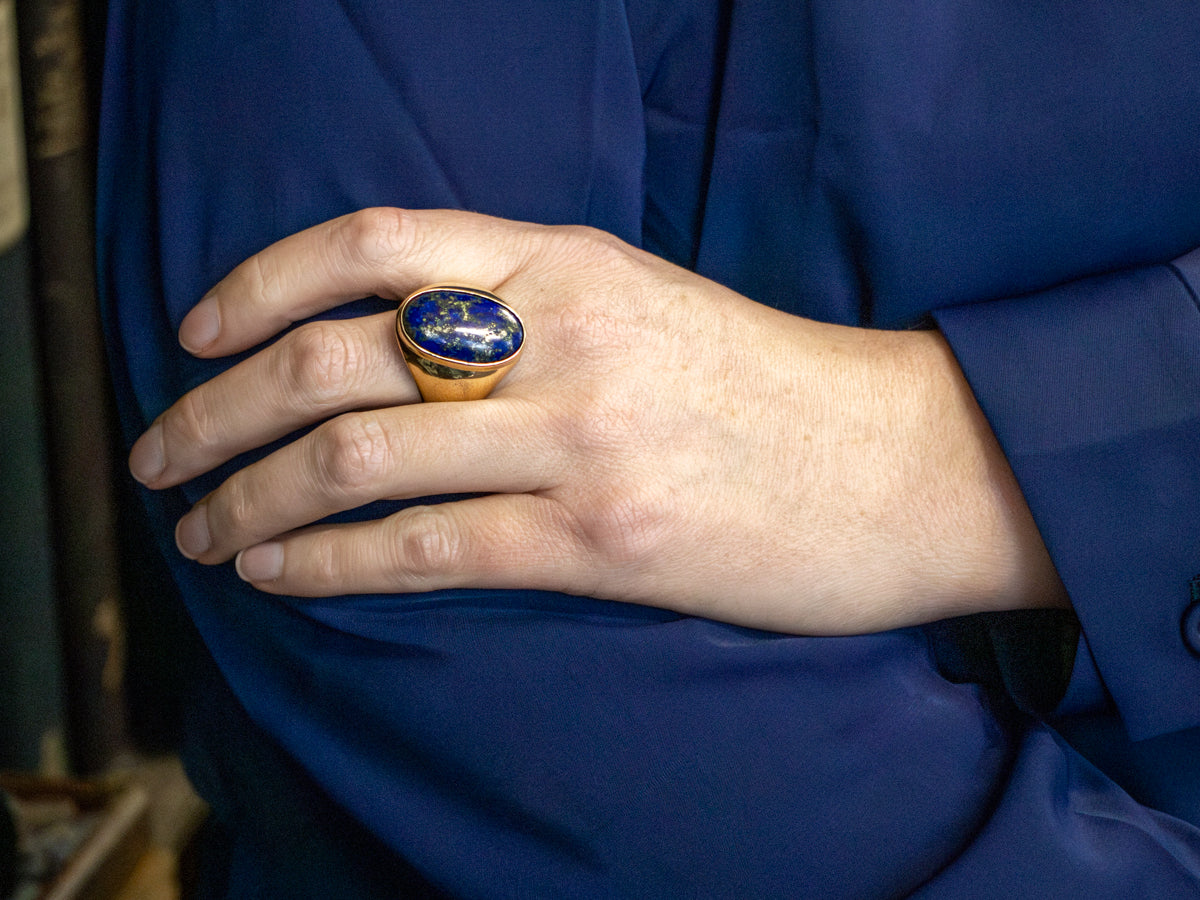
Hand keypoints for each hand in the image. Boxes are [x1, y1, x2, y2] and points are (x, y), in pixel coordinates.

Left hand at [129, 208, 1066, 632]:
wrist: (904, 462)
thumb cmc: (772, 387)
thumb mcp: (644, 303)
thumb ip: (528, 307)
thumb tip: (402, 347)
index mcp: (568, 261)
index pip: (371, 243)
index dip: (258, 283)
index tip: (196, 333)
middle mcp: (561, 336)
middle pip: (334, 357)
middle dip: (216, 410)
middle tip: (158, 454)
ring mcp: (581, 437)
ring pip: (359, 457)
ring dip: (251, 498)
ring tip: (200, 531)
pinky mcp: (604, 540)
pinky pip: (425, 548)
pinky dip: (327, 564)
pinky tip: (278, 575)